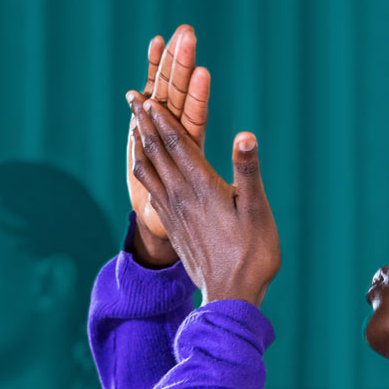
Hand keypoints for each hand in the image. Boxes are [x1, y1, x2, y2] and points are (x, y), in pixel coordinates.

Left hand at [125, 93, 280, 306]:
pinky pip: (150, 190)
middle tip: (131, 96)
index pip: (176, 144)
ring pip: (148, 170)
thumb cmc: (252, 253)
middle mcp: (180, 195)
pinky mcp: (172, 225)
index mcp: (202, 186)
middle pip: (156, 151)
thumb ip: (248, 170)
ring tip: (133, 126)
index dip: (161, 118)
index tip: (147, 95)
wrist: (230, 294)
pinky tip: (143, 167)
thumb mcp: (256, 210)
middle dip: (144, 122)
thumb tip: (244, 136)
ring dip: (140, 144)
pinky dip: (144, 169)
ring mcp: (172, 211)